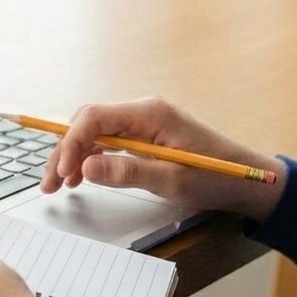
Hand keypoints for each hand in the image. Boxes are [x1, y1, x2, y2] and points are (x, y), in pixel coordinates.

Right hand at [40, 96, 285, 221]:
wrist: (246, 180)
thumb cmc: (214, 177)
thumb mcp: (171, 179)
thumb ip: (128, 171)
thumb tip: (87, 167)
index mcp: (149, 113)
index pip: (95, 117)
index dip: (71, 143)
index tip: (62, 172)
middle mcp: (142, 111)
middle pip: (89, 122)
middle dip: (65, 150)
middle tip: (49, 184)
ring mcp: (143, 123)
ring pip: (95, 132)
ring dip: (74, 155)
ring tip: (59, 185)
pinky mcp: (145, 136)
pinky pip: (108, 140)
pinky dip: (91, 157)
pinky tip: (82, 177)